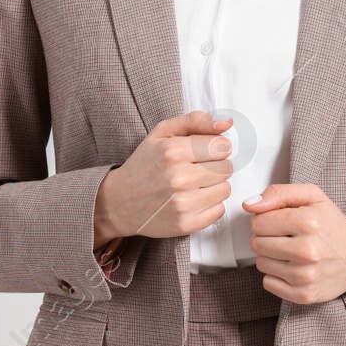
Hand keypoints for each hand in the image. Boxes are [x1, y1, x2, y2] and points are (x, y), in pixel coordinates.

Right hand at [93, 110, 234, 244]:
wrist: (118, 202)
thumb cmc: (144, 164)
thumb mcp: (162, 133)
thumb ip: (196, 121)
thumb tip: (227, 123)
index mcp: (173, 151)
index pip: (223, 146)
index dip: (216, 148)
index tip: (204, 151)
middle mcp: (179, 178)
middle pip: (227, 168)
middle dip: (215, 166)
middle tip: (196, 168)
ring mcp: (183, 204)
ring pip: (225, 189)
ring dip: (214, 186)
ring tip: (193, 184)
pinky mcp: (186, 224)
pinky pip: (220, 210)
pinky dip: (210, 205)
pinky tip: (192, 199)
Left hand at [242, 184, 345, 304]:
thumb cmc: (331, 225)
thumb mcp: (312, 196)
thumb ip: (279, 193)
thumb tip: (250, 205)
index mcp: (309, 222)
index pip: (258, 222)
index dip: (264, 219)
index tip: (278, 221)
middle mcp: (308, 250)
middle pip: (256, 243)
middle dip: (266, 238)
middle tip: (285, 236)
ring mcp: (305, 275)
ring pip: (260, 264)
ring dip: (271, 256)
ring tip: (290, 251)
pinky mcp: (304, 295)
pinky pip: (268, 283)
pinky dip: (276, 275)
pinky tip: (292, 267)